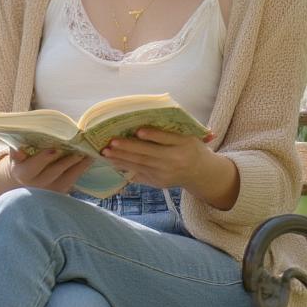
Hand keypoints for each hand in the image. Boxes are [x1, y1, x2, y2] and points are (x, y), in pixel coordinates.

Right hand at [0, 147, 94, 195]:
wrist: (24, 182)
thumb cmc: (22, 163)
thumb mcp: (15, 158)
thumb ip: (17, 153)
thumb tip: (17, 149)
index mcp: (23, 174)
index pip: (32, 167)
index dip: (43, 158)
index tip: (55, 149)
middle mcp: (36, 185)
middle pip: (53, 173)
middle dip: (67, 162)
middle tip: (79, 151)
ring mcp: (49, 192)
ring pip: (66, 179)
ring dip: (78, 166)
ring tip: (89, 154)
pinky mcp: (60, 193)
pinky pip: (72, 182)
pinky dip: (81, 170)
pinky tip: (89, 160)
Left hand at [99, 128, 214, 188]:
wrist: (200, 173)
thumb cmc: (192, 148)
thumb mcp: (189, 136)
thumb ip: (172, 131)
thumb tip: (147, 124)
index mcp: (183, 144)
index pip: (166, 139)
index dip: (152, 135)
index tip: (138, 131)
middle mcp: (173, 160)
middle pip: (148, 153)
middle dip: (128, 148)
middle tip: (111, 142)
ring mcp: (164, 173)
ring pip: (140, 164)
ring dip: (121, 158)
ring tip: (106, 152)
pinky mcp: (158, 182)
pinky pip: (138, 174)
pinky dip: (125, 168)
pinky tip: (113, 162)